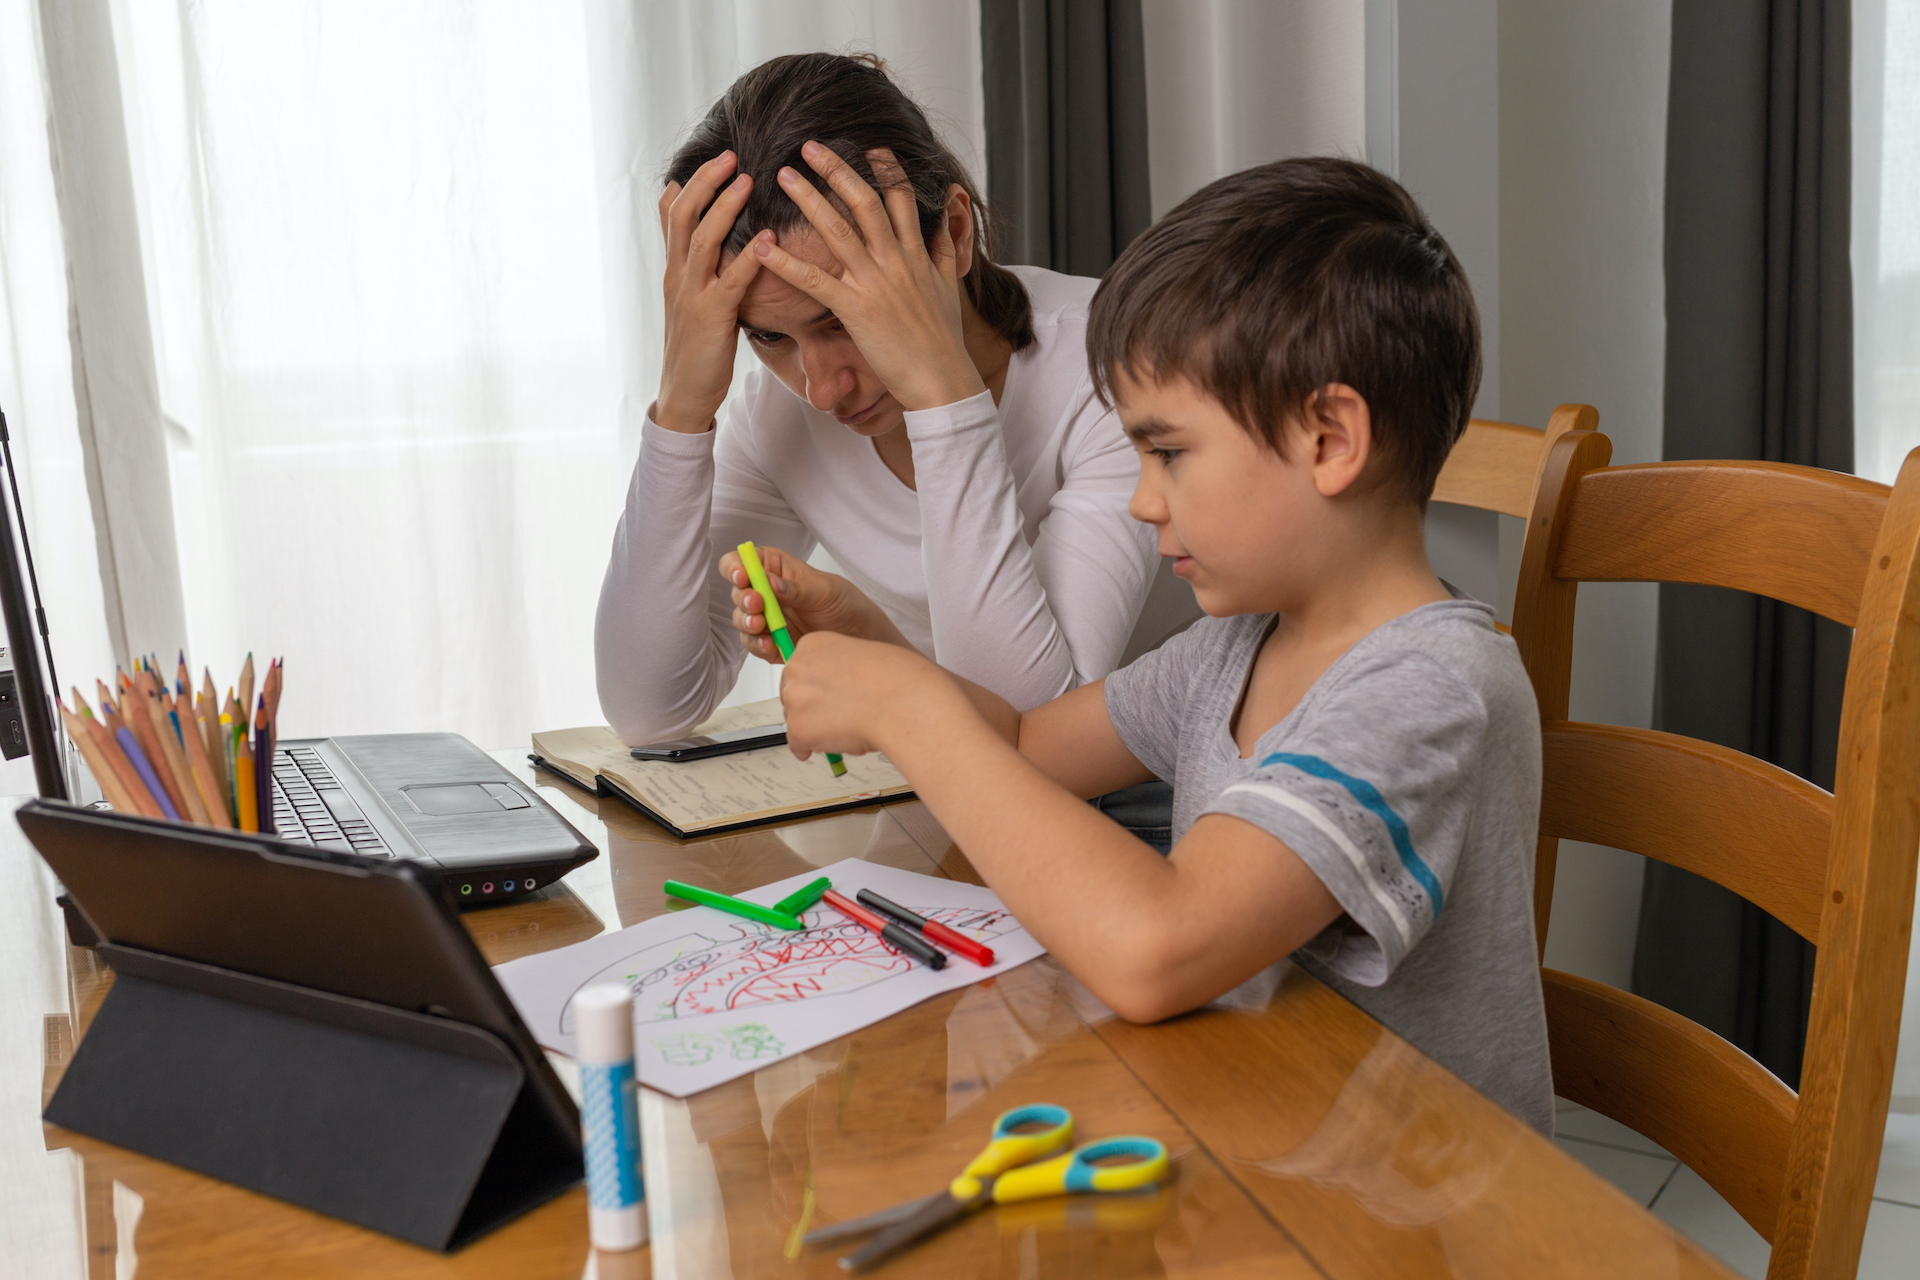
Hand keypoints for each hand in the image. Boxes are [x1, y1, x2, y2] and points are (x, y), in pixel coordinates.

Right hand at [654, 152, 764, 433]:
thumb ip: (695, 269)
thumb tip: (706, 245)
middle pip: (683, 216)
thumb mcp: (689, 300)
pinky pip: (730, 282)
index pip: (672, 215)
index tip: (716, 156)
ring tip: (747, 180)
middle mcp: (678, 277)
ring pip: (702, 240)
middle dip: (705, 182)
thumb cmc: (695, 348)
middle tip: (731, 155)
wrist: (684, 395)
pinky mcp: (711, 319)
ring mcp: (692, 296)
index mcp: (675, 270)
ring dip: (724, 207)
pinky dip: (748, 257)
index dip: (691, 182)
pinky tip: (767, 239)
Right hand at [717, 545, 911, 662]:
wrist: (861, 637)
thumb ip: (797, 589)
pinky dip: (758, 645)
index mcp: (775, 569)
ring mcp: (766, 619)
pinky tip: (770, 644)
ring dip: (747, 623)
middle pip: (738, 592)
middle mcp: (766, 593)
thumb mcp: (825, 590)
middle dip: (744, 599)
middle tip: (757, 605)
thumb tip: (771, 583)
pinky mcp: (770, 643)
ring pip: (742, 620)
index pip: (742, 562)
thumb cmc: (845, 603)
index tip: (743, 577)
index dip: (736, 567)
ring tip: (762, 626)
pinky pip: (755, 644)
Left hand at [752, 143, 985, 411]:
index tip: (871, 146)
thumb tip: (946, 220)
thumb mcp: (949, 287)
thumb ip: (943, 250)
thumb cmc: (944, 339)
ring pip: (837, 230)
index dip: (886, 169)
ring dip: (808, 199)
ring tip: (783, 175)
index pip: (901, 199)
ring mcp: (874, 283)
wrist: (943, 379)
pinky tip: (761, 244)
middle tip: (809, 146)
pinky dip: (784, 261)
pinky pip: (813, 280)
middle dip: (837, 170)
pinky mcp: (855, 310)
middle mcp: (895, 260)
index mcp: (916, 253)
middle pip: (864, 202)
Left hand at [780, 631, 958, 759]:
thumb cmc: (897, 679)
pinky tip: (835, 745)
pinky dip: (813, 749)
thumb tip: (833, 691)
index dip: (816, 687)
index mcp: (813, 644)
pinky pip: (798, 745)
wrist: (904, 701)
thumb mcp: (862, 656)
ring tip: (845, 730)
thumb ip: (840, 669)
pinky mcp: (799, 727)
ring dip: (814, 728)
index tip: (828, 696)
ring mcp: (796, 698)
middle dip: (810, 708)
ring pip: (794, 720)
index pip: (800, 670)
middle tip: (835, 717)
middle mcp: (797, 667)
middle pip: (792, 694)